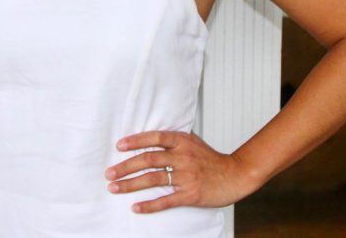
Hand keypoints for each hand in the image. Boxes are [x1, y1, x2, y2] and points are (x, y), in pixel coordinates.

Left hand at [104, 131, 261, 213]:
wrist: (235, 174)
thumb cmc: (211, 159)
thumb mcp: (193, 141)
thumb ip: (173, 140)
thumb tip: (149, 137)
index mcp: (182, 141)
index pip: (154, 138)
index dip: (136, 141)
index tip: (119, 146)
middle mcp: (183, 157)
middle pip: (149, 159)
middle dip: (126, 166)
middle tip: (109, 173)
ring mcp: (186, 176)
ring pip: (153, 179)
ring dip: (131, 184)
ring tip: (114, 188)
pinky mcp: (190, 194)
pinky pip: (166, 200)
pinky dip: (149, 205)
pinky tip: (136, 207)